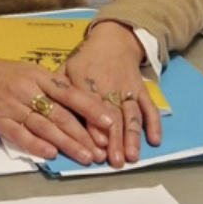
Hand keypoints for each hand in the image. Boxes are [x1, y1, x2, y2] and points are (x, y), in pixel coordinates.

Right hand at [0, 44, 113, 164]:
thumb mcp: (25, 69)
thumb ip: (48, 85)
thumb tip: (77, 105)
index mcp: (36, 75)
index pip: (69, 93)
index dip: (90, 109)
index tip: (109, 122)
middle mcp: (26, 89)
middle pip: (60, 115)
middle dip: (84, 134)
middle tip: (101, 150)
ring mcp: (11, 105)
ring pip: (44, 127)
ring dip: (67, 143)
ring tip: (86, 156)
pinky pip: (19, 134)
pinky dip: (35, 145)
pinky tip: (50, 154)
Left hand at [57, 20, 160, 167]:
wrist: (112, 41)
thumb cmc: (85, 59)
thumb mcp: (66, 67)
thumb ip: (59, 88)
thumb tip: (48, 108)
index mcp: (86, 81)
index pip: (90, 106)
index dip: (94, 125)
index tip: (98, 145)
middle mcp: (108, 86)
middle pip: (112, 115)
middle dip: (115, 139)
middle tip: (115, 162)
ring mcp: (127, 89)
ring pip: (131, 114)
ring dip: (133, 136)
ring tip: (132, 157)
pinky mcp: (141, 90)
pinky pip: (149, 107)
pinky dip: (154, 123)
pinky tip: (155, 140)